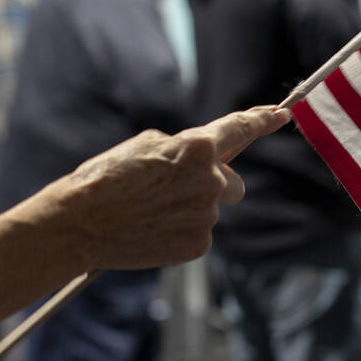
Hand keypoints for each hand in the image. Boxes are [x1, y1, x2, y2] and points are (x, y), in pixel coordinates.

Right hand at [49, 106, 290, 268]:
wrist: (79, 223)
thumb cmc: (105, 178)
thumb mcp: (146, 146)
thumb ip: (183, 150)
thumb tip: (204, 163)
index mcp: (197, 147)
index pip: (240, 129)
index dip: (262, 121)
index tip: (282, 115)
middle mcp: (211, 180)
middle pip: (233, 183)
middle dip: (215, 185)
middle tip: (174, 191)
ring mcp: (207, 215)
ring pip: (210, 210)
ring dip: (190, 210)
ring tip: (149, 212)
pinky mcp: (199, 245)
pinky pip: (199, 234)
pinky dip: (181, 232)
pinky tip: (152, 230)